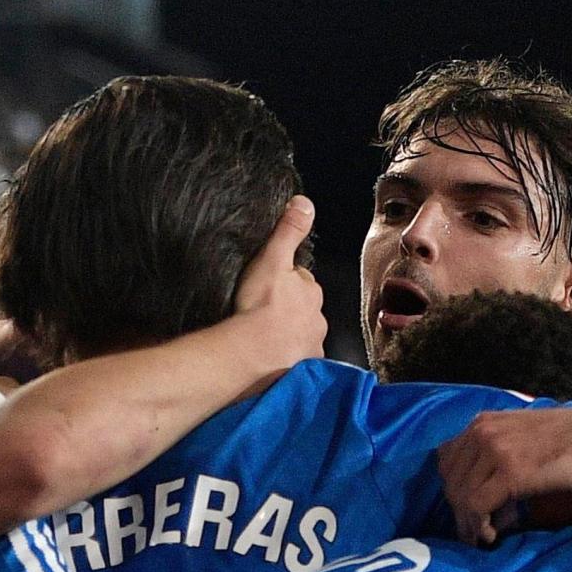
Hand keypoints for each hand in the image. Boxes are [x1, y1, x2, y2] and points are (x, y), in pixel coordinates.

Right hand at [231, 196, 326, 368]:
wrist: (252, 353)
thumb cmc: (260, 305)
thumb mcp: (272, 259)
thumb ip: (288, 231)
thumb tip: (305, 202)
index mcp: (312, 292)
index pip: (302, 283)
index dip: (287, 283)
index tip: (271, 288)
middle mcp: (318, 319)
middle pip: (304, 311)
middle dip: (290, 311)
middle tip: (265, 314)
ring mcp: (312, 347)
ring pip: (302, 336)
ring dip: (288, 335)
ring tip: (265, 337)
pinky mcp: (303, 370)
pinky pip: (296, 361)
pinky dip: (286, 358)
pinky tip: (271, 358)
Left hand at [437, 407, 571, 544]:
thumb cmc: (566, 441)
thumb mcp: (519, 438)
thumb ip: (492, 457)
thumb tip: (476, 499)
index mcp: (482, 422)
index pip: (446, 460)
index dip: (454, 489)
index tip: (467, 510)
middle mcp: (482, 432)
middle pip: (450, 480)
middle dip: (459, 510)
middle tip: (474, 529)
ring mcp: (494, 450)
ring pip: (461, 495)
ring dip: (468, 522)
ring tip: (483, 536)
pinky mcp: (509, 472)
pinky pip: (477, 505)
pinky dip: (478, 525)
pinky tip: (490, 535)